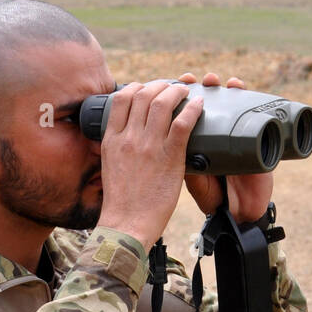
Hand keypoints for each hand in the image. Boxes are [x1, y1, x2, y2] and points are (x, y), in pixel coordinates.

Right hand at [97, 79, 204, 247]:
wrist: (127, 225)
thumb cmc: (121, 203)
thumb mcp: (110, 167)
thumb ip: (117, 149)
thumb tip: (124, 140)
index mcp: (112, 139)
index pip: (122, 98)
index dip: (138, 87)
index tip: (148, 89)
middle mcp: (129, 138)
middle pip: (144, 94)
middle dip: (160, 85)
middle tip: (171, 88)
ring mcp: (149, 147)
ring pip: (163, 103)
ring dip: (178, 92)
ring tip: (187, 92)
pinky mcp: (169, 158)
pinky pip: (182, 124)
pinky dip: (193, 110)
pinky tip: (201, 106)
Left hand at [177, 72, 273, 222]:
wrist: (238, 214)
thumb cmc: (213, 198)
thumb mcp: (193, 181)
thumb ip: (183, 163)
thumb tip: (167, 142)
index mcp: (199, 142)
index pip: (190, 112)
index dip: (182, 95)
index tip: (177, 82)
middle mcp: (217, 135)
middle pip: (210, 101)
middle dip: (203, 85)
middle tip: (197, 78)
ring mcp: (238, 136)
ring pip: (231, 103)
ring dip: (224, 88)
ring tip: (219, 81)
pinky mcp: (257, 141)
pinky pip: (254, 115)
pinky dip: (247, 99)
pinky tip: (238, 88)